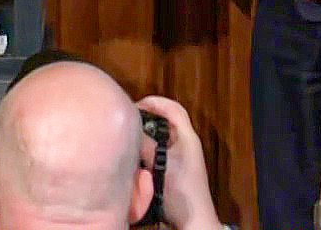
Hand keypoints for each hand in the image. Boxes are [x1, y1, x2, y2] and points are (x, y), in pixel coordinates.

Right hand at [136, 95, 222, 229]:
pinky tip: (135, 159)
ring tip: (130, 140)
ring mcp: (180, 159)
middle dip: (146, 119)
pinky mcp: (174, 171)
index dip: (154, 102)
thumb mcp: (161, 165)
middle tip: (129, 122)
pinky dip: (146, 152)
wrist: (192, 222)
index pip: (173, 108)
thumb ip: (145, 145)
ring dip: (145, 137)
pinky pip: (157, 153)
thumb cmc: (184, 195)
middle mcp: (185, 145)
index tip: (135, 106)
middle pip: (165, 121)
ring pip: (159, 138)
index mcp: (188, 138)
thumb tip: (128, 132)